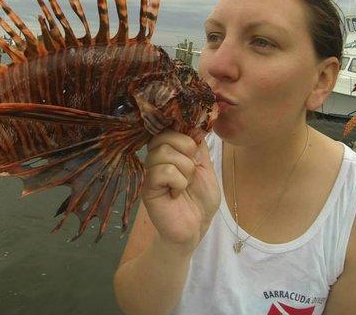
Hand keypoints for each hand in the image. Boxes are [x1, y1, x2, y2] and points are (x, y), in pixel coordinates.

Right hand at [142, 129, 219, 252]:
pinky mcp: (148, 188)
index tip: (195, 146)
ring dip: (184, 168)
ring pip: (163, 152)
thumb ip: (199, 148)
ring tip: (186, 184)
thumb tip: (194, 126)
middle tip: (192, 169)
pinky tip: (177, 193)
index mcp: (171, 152)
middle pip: (164, 136)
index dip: (182, 132)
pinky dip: (178, 181)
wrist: (195, 229)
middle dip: (186, 148)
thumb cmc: (201, 201)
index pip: (168, 128)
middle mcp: (157, 159)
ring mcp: (151, 173)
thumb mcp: (206, 169)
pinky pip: (162, 171)